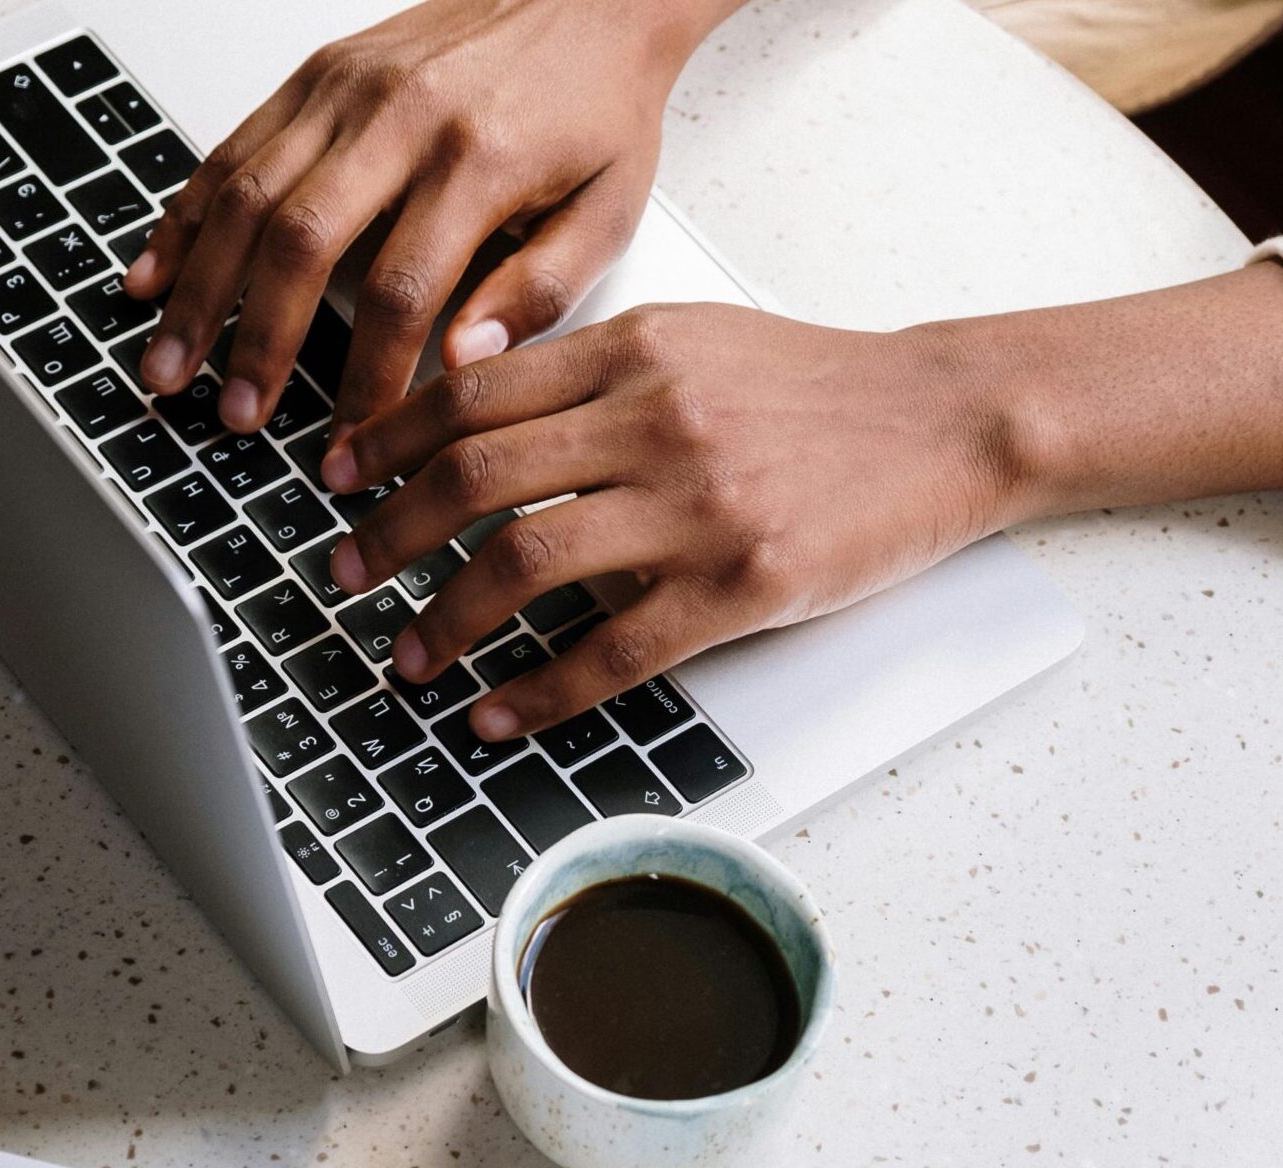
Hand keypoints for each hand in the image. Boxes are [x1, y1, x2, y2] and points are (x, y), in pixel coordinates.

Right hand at [121, 0, 740, 436]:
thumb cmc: (597, 104)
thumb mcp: (607, 208)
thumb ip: (539, 291)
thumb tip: (461, 362)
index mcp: (478, 159)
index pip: (402, 292)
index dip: (365, 379)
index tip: (350, 444)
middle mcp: (401, 116)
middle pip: (301, 240)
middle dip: (255, 339)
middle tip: (233, 414)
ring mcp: (349, 88)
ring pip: (247, 192)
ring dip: (198, 287)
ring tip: (169, 363)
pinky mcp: (319, 73)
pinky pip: (234, 147)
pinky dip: (185, 214)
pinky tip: (154, 271)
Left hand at [324, 265, 1282, 741]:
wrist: (945, 420)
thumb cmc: (818, 388)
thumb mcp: (695, 340)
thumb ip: (589, 368)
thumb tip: (472, 402)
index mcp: (633, 350)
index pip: (471, 394)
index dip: (386, 440)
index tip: (338, 478)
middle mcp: (655, 418)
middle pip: (475, 479)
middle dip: (387, 535)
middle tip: (343, 573)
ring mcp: (699, 505)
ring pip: (525, 563)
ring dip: (444, 620)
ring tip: (408, 657)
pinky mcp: (743, 584)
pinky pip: (612, 649)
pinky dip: (537, 690)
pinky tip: (497, 713)